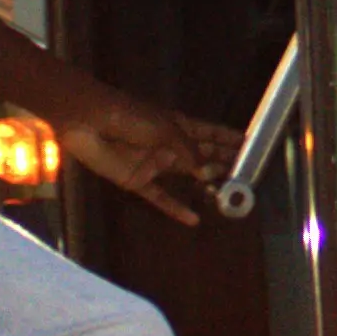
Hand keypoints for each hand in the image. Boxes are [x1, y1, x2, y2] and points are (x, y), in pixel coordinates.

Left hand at [56, 83, 242, 226]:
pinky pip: (159, 197)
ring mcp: (153, 163)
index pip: (208, 132)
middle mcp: (168, 143)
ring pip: (185, 176)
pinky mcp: (136, 180)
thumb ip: (189, 151)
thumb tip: (210, 171)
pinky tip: (193, 219)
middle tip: (246, 173)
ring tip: (227, 194)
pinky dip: (175, 208)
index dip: (227, 138)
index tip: (248, 144)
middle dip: (223, 161)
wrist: (88, 121)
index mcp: (176, 124)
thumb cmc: (128, 116)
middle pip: (201, 155)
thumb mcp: (165, 129)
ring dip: (205, 184)